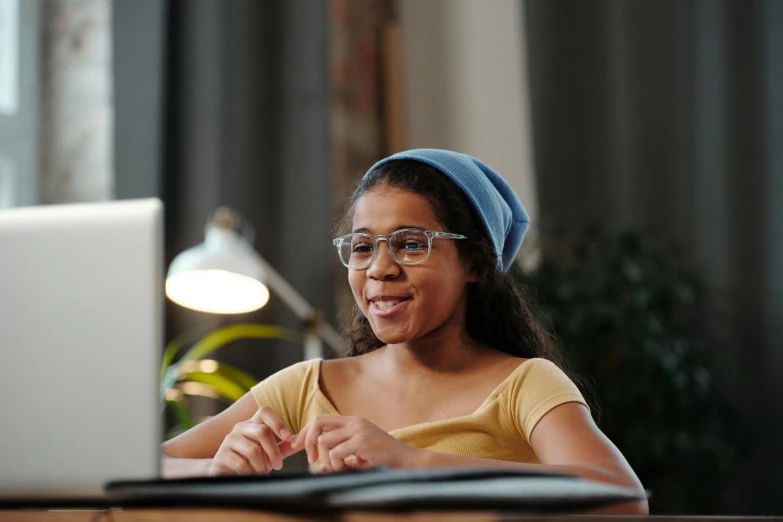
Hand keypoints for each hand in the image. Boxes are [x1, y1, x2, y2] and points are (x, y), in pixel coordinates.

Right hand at [209, 406, 296, 475]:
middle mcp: (240, 428)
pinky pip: (242, 463)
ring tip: (262, 472)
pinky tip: (249, 474)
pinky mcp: (221, 455)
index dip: (278, 422)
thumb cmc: (251, 461)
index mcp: (252, 424)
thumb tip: (302, 440)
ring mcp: (229, 440)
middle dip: (274, 451)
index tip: (288, 437)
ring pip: (253, 450)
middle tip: (278, 465)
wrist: (226, 474)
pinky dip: (250, 472)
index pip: (264, 411)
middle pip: (262, 431)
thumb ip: (285, 446)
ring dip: (262, 465)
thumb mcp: (270, 453)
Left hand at [290, 415, 420, 472]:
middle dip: (307, 440)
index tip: (296, 445)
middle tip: (309, 459)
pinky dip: (337, 465)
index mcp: (351, 421)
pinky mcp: (361, 442)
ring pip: (324, 441)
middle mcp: (353, 421)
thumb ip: (338, 457)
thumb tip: (318, 470)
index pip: (320, 419)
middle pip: (317, 422)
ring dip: (327, 459)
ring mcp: (358, 430)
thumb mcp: (357, 455)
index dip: (305, 432)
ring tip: (340, 467)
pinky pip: (336, 453)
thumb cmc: (382, 459)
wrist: (405, 460)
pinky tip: (349, 468)